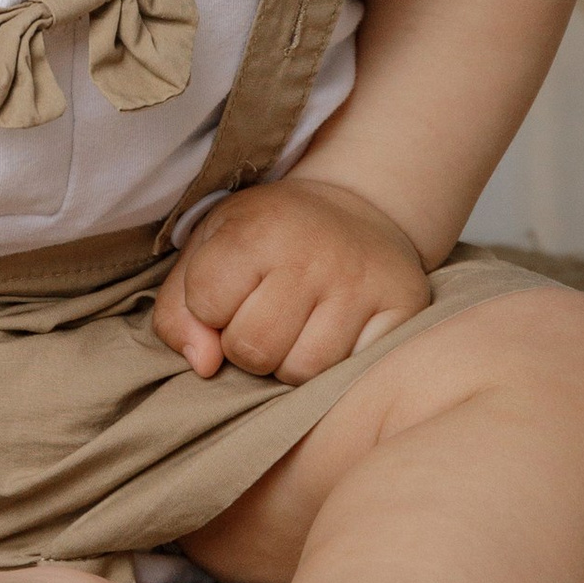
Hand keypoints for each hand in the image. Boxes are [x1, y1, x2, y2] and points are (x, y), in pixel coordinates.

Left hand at [152, 176, 432, 384]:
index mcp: (257, 229)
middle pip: (253, 349)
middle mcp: (314, 253)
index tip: (230, 290)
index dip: (209, 309)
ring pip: (302, 372)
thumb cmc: (269, 238)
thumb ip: (179, 311)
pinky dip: (335, 369)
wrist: (355, 210)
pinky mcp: (403, 308)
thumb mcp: (209, 250)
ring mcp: (362, 282)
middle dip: (246, 346)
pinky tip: (333, 334)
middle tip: (265, 316)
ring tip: (296, 329)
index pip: (207, 305)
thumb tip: (203, 366)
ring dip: (288, 364)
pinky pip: (352, 372)